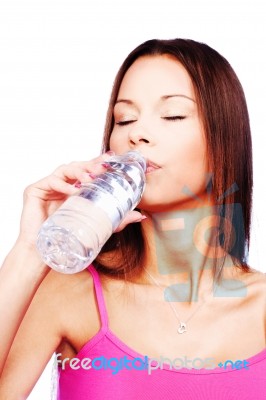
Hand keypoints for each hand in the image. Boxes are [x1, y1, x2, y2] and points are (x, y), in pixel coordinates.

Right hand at [17, 152, 143, 248]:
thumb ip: (118, 220)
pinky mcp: (34, 190)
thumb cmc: (69, 238)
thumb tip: (141, 216)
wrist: (45, 253)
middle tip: (102, 167)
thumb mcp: (98, 226)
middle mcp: (62, 184)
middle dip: (91, 165)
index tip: (112, 158)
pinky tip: (73, 190)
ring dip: (79, 171)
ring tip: (89, 179)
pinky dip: (62, 184)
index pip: (88, 171)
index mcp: (75, 189)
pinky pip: (50, 181)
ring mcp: (48, 186)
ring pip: (65, 169)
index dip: (99, 163)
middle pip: (78, 167)